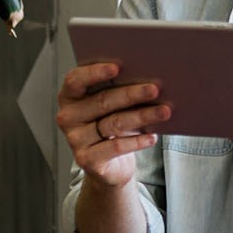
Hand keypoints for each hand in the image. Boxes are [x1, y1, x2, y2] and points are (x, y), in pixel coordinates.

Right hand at [56, 62, 170, 187]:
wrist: (107, 164)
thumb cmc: (110, 123)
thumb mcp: (110, 105)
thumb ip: (116, 89)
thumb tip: (146, 78)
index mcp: (70, 96)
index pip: (75, 80)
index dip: (95, 72)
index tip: (117, 68)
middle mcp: (68, 117)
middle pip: (102, 101)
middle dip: (131, 94)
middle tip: (154, 89)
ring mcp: (75, 139)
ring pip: (113, 123)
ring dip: (142, 116)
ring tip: (164, 111)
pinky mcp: (86, 159)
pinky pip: (116, 147)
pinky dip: (137, 141)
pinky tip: (152, 137)